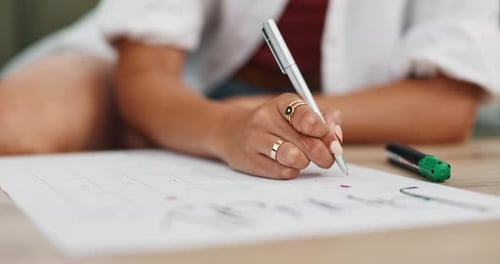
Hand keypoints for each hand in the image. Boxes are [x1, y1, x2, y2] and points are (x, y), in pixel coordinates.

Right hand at [210, 93, 342, 179]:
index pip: (305, 115)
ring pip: (293, 157)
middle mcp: (266, 118)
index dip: (323, 130)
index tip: (332, 140)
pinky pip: (282, 172)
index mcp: (282, 103)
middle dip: (323, 153)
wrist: (231, 131)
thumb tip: (336, 136)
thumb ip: (322, 120)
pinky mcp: (250, 160)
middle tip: (327, 157)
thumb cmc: (274, 124)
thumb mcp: (296, 114)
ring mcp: (255, 139)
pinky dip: (291, 171)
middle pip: (305, 141)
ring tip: (302, 159)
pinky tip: (287, 165)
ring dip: (304, 162)